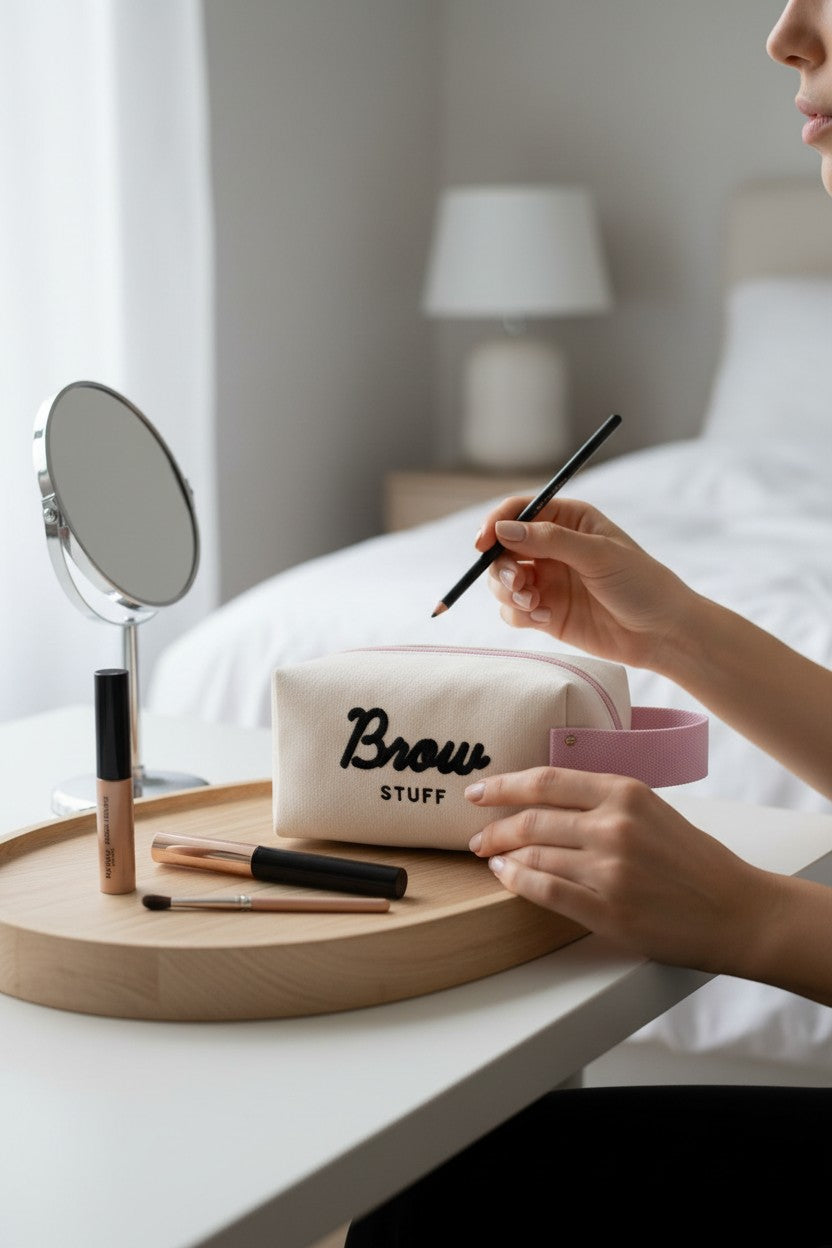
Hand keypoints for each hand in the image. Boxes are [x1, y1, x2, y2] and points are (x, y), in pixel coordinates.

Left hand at [466, 766, 770, 972]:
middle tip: (477, 836)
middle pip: (531, 820)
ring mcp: (609, 870)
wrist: (736, 910)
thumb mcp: (652, 810)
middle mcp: (614, 826)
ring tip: (492, 858)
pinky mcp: (607, 910)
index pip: (546, 781)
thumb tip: (544, 802)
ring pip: (532, 855)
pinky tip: (506, 878)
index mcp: (626, 793)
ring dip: (503, 857)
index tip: (478, 791)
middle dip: (494, 828)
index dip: (503, 785)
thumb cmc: (694, 861)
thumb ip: (603, 801)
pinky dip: (517, 882)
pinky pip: (544, 891)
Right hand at [476, 496, 694, 671]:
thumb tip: (503, 530)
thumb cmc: (640, 584)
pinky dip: (520, 614)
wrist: (662, 633)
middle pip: (503, 549)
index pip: (520, 511)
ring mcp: (548, 581)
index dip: (496, 523)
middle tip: (519, 583)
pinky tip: (546, 619)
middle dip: (502, 567)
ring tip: (533, 604)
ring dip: (509, 592)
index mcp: (568, 520)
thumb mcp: (598, 554)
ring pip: (503, 581)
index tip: (483, 543)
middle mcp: (553, 548)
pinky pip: (513, 610)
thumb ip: (550, 540)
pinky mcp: (546, 612)